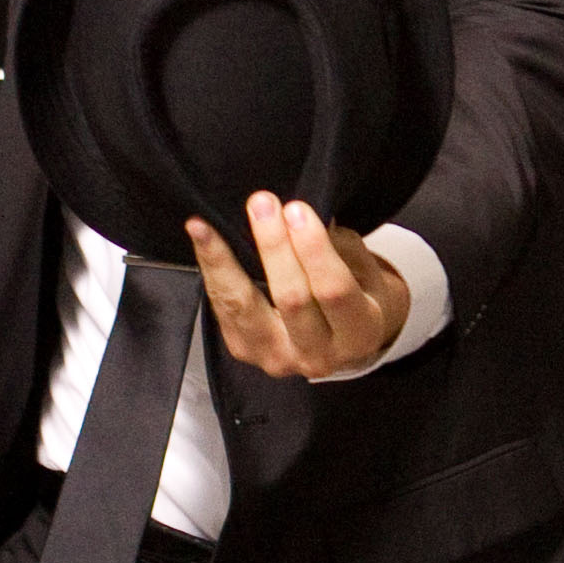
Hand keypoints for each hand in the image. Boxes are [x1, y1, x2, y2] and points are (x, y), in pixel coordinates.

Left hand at [190, 194, 409, 380]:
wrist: (340, 338)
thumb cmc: (357, 292)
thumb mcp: (362, 268)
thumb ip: (336, 245)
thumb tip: (297, 214)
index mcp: (359, 334)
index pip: (334, 291)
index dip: (314, 249)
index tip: (297, 208)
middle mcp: (319, 357)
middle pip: (291, 299)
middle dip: (274, 246)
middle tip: (261, 203)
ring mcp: (278, 359)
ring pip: (243, 307)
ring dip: (224, 260)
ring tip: (207, 223)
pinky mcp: (244, 351)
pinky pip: (222, 306)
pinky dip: (211, 268)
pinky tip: (201, 235)